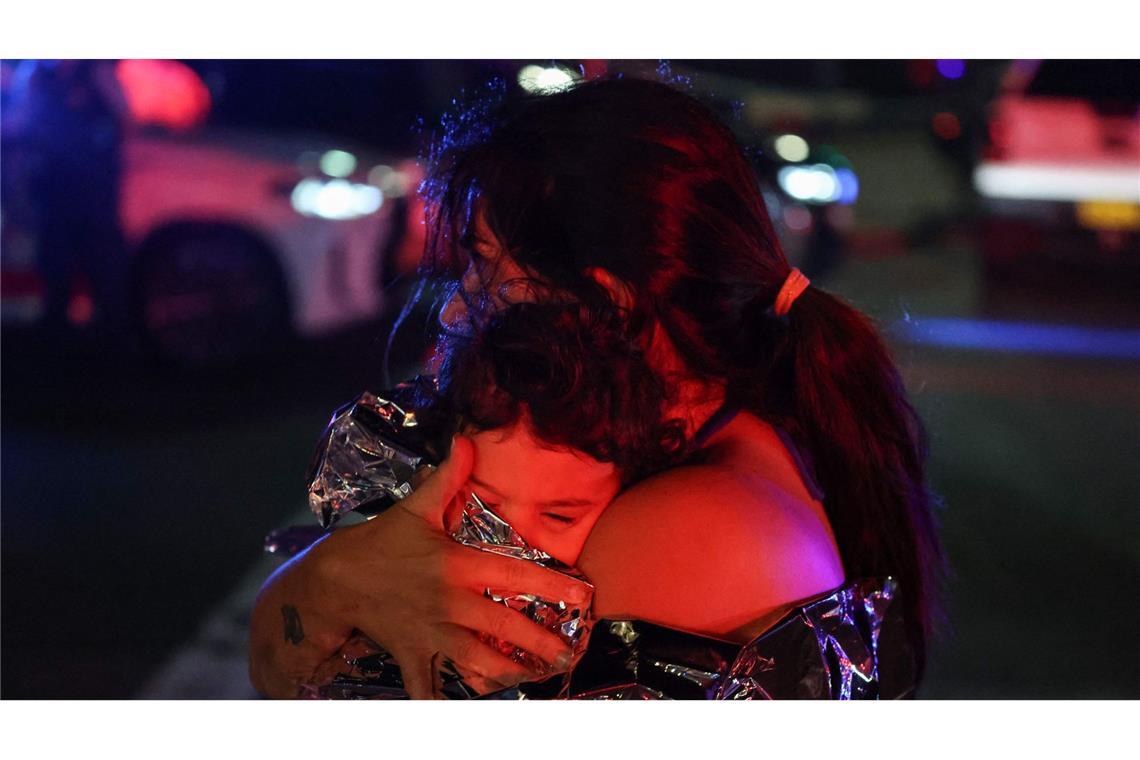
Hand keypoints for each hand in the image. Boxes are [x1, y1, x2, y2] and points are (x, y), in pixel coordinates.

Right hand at [305, 436, 587, 698]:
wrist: (334, 578)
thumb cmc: (380, 542)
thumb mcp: (415, 506)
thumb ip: (447, 476)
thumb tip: (467, 440)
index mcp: (457, 565)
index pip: (515, 577)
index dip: (553, 586)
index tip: (583, 596)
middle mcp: (450, 603)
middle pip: (505, 629)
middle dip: (542, 645)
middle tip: (569, 653)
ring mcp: (431, 632)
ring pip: (477, 663)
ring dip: (509, 674)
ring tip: (537, 677)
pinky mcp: (412, 653)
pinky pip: (428, 687)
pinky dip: (443, 702)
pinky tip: (470, 706)